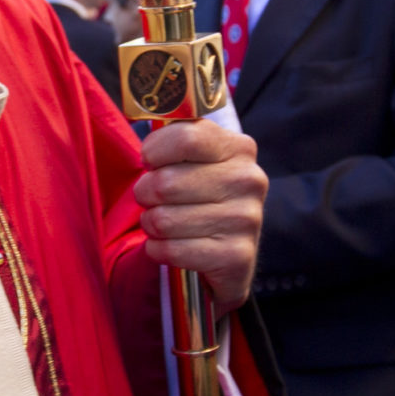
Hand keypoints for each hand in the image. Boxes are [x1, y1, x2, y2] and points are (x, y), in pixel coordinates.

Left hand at [135, 120, 265, 312]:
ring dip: (151, 225)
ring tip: (163, 225)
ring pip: (164, 220)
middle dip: (146, 194)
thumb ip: (176, 141)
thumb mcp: (196, 162)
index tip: (150, 163)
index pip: (185, 138)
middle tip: (153, 201)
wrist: (228, 257)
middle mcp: (249, 180)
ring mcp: (247, 219)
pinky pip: (172, 250)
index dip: (154, 152)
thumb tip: (146, 145)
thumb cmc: (200, 201)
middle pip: (166, 182)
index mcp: (239, 148)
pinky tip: (170, 247)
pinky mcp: (237, 256)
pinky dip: (159, 250)